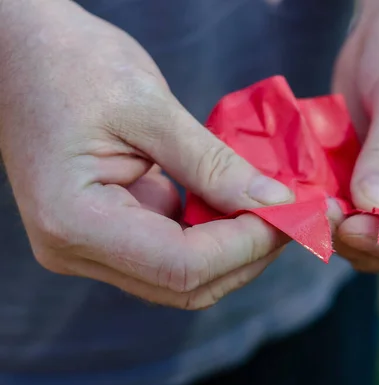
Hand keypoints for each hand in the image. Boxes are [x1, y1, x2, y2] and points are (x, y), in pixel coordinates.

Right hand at [0, 0, 293, 307]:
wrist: (27, 54)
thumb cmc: (73, 64)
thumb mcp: (148, 106)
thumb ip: (212, 163)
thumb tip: (275, 204)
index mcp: (75, 222)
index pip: (182, 265)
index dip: (248, 244)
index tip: (294, 212)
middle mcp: (77, 250)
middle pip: (187, 284)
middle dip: (251, 252)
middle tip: (299, 215)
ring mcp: (92, 248)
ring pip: (185, 277)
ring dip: (238, 247)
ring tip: (276, 208)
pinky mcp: (110, 234)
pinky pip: (176, 252)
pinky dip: (217, 234)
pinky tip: (241, 201)